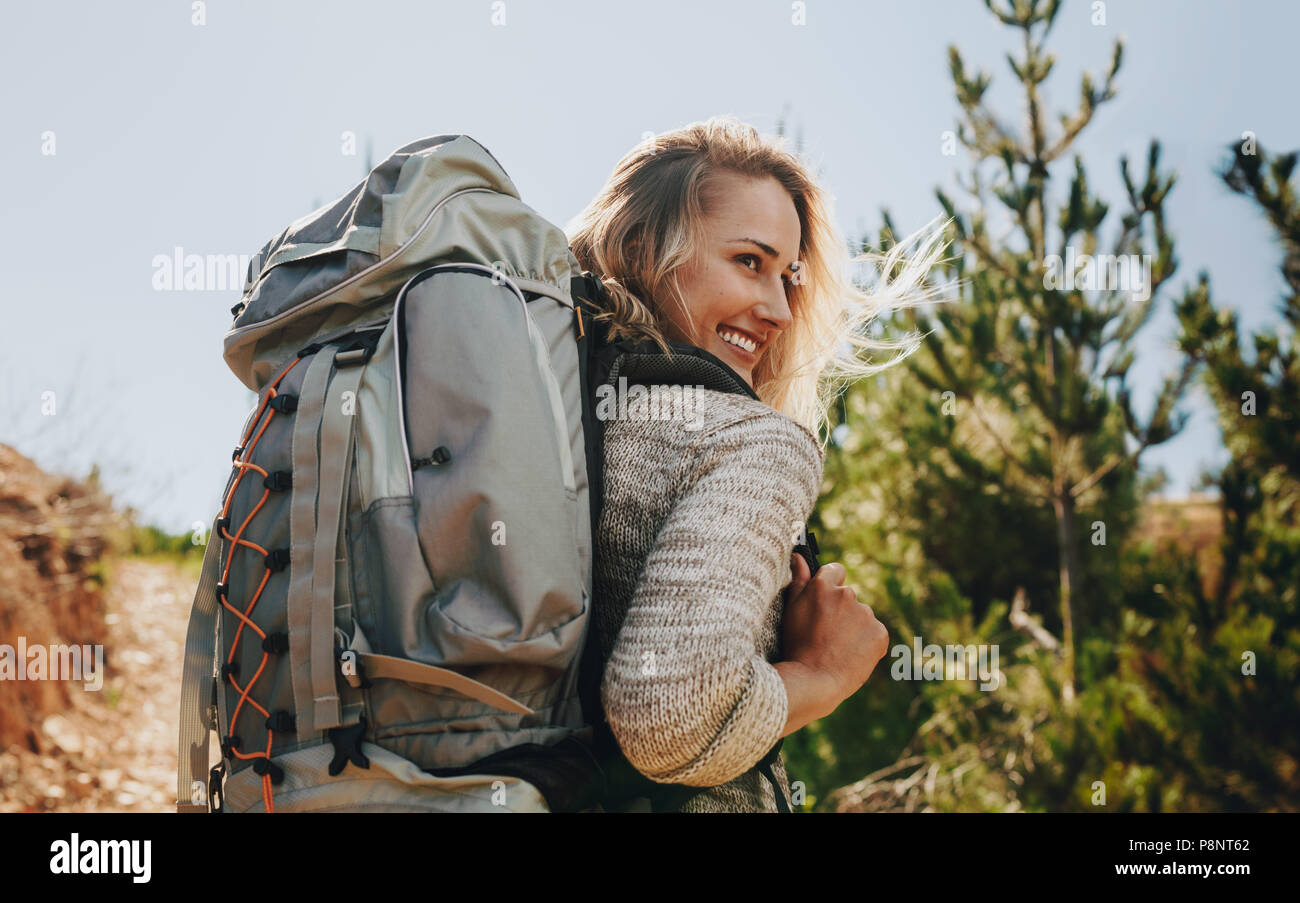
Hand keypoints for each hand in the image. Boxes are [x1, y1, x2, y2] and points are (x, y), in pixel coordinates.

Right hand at [780, 554, 889, 711]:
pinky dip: (867, 643)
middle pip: (848, 597)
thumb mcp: (791, 610)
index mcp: (824, 586)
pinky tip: (852, 655)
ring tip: (837, 648)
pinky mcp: (880, 634)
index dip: (830, 587)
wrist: (815, 680)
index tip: (824, 605)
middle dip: (841, 611)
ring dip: (854, 627)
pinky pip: (875, 634)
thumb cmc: (797, 645)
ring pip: (862, 616)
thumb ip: (799, 580)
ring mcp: (866, 614)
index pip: (835, 571)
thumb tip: (799, 556)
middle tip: (826, 634)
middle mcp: (848, 595)